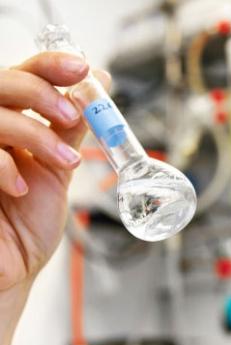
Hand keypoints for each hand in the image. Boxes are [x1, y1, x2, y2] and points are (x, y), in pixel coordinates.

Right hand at [0, 52, 109, 290]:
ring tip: (63, 161)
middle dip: (40, 91)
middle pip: (0, 82)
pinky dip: (2, 165)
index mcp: (10, 124)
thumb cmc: (27, 223)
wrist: (10, 270)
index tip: (84, 69)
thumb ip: (69, 129)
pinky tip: (21, 188)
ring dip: (33, 132)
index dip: (50, 65)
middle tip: (70, 115)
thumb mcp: (56, 169)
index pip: (23, 75)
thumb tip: (99, 84)